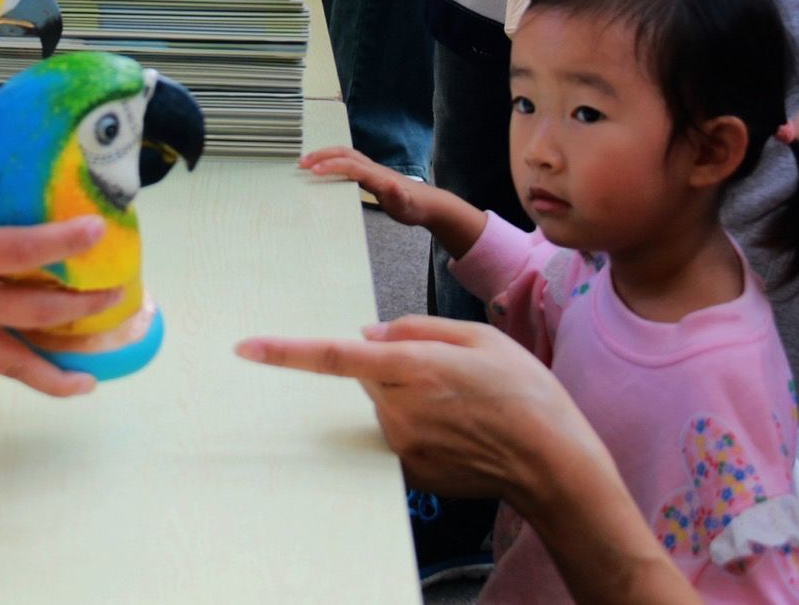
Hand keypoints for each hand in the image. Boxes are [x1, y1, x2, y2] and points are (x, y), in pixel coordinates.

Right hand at [0, 135, 121, 395]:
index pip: (22, 248)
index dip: (64, 240)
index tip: (98, 229)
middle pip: (40, 307)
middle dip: (86, 300)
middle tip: (120, 289)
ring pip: (28, 356)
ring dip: (74, 352)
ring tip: (110, 347)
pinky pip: (9, 371)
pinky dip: (47, 379)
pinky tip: (79, 383)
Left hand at [237, 318, 606, 506]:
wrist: (551, 461)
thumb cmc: (524, 395)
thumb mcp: (478, 338)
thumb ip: (417, 328)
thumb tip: (373, 332)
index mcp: (412, 368)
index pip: (334, 356)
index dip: (286, 352)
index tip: (247, 348)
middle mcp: (399, 409)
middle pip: (368, 374)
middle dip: (391, 364)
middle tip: (445, 370)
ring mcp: (403, 445)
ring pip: (385, 403)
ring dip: (408, 395)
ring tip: (462, 402)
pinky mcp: (410, 469)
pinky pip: (400, 433)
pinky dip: (421, 424)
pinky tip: (459, 426)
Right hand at [298, 148, 484, 256]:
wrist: (428, 204)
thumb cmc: (415, 206)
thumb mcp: (406, 204)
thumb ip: (398, 195)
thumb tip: (391, 185)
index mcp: (377, 175)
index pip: (350, 165)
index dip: (331, 166)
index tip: (312, 172)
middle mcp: (372, 168)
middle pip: (344, 153)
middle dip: (321, 155)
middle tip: (301, 163)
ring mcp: (371, 170)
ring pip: (344, 155)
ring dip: (324, 156)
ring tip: (306, 163)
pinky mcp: (370, 175)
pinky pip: (347, 164)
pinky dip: (331, 162)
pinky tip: (323, 171)